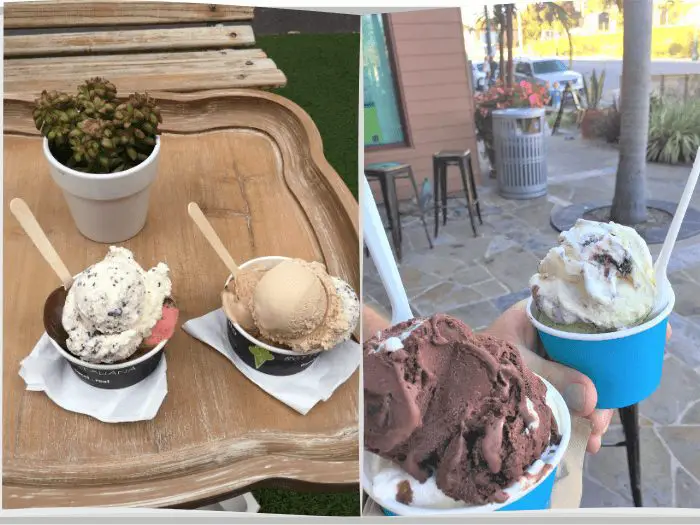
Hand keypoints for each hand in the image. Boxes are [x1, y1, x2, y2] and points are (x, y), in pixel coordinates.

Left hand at [482, 300, 671, 453]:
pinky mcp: (544, 382)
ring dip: (596, 408)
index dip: (620, 324)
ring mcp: (547, 359)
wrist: (448, 383)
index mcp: (539, 314)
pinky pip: (571, 396)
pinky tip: (587, 441)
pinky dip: (581, 417)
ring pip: (585, 378)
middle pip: (592, 353)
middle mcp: (548, 334)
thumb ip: (554, 378)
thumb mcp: (518, 366)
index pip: (587, 311)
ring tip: (596, 435)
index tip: (653, 335)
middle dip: (606, 386)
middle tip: (605, 417)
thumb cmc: (477, 361)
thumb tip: (595, 401)